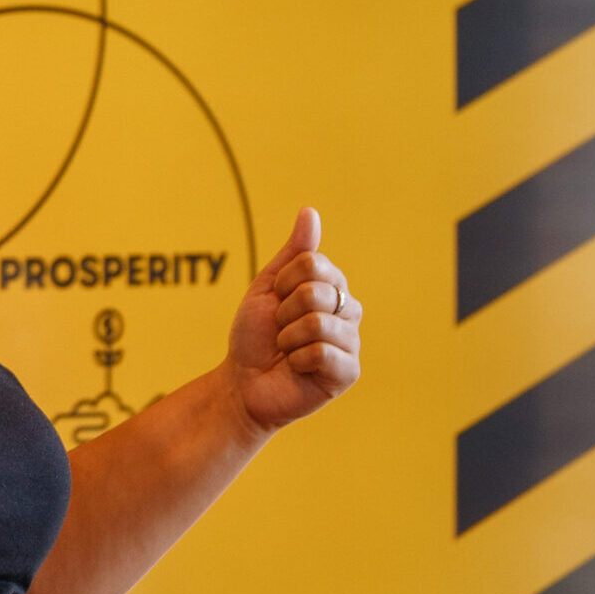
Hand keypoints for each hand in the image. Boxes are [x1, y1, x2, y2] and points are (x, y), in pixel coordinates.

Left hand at [225, 208, 360, 433]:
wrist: (242, 381)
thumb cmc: (256, 335)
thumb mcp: (268, 287)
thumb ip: (294, 252)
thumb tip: (310, 211)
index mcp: (333, 287)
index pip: (313, 263)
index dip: (284, 283)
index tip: (276, 301)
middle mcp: (348, 311)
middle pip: (316, 291)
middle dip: (284, 312)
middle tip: (280, 331)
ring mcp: (351, 342)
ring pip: (318, 323)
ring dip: (288, 339)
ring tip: (287, 351)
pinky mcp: (348, 372)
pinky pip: (322, 353)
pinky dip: (297, 360)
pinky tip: (297, 369)